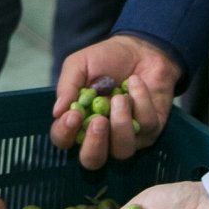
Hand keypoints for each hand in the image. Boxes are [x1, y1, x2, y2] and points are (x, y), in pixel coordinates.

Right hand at [50, 34, 180, 168]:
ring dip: (121, 123)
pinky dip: (141, 100)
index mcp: (78, 123)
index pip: (64, 141)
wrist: (139, 47)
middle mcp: (101, 136)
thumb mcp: (79, 64)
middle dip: (94, 144)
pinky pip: (146, 125)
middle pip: (93, 161)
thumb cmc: (105, 59)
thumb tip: (56, 112)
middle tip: (98, 121)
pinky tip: (135, 82)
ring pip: (123, 150)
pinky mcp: (151, 129)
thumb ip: (67, 86)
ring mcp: (127, 136)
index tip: (73, 114)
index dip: (65, 133)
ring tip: (120, 97)